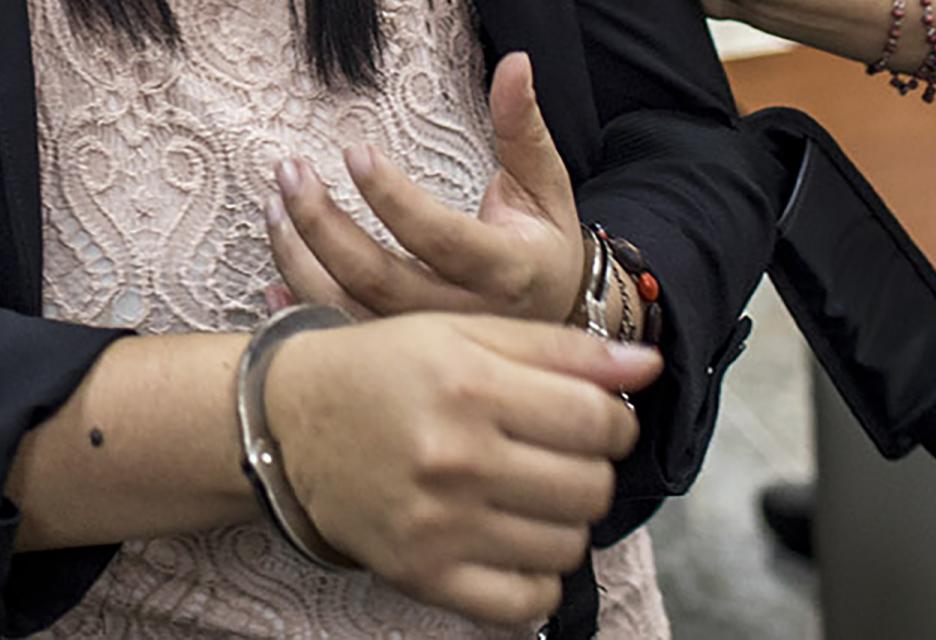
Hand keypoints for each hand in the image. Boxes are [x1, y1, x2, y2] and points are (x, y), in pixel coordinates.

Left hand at [264, 54, 583, 324]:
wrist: (556, 314)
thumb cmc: (543, 241)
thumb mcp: (544, 182)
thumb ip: (522, 125)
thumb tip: (515, 62)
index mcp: (504, 269)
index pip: (440, 237)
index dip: (393, 198)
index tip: (353, 151)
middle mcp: (464, 313)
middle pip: (380, 278)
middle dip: (325, 225)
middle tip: (289, 172)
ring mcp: (428, 340)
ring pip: (351, 311)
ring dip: (301, 261)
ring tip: (273, 206)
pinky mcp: (401, 354)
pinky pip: (342, 335)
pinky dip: (300, 310)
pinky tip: (270, 282)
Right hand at [267, 313, 658, 628]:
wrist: (288, 419)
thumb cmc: (383, 368)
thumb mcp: (463, 333)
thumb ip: (561, 349)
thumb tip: (648, 366)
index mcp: (469, 385)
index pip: (599, 422)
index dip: (615, 421)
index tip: (592, 418)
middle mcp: (455, 457)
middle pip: (590, 487)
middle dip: (589, 468)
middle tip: (553, 453)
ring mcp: (439, 524)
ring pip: (567, 545)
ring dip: (563, 521)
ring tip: (527, 493)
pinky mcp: (422, 574)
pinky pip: (525, 602)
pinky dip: (535, 578)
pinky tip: (511, 540)